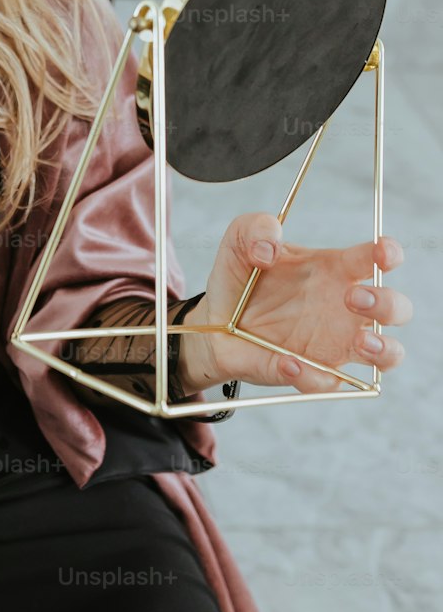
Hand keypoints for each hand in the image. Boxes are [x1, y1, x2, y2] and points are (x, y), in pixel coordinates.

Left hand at [182, 213, 411, 393]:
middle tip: (352, 298)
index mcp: (336, 268)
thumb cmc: (240, 278)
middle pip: (397, 309)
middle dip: (387, 303)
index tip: (383, 253)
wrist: (212, 322)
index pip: (379, 259)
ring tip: (360, 341)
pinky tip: (287, 361)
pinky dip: (313, 376)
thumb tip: (269, 246)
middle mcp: (347, 308)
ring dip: (384, 349)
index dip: (389, 254)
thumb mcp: (240, 242)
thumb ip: (255, 228)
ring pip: (388, 354)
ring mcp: (336, 343)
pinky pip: (329, 383)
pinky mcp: (315, 373)